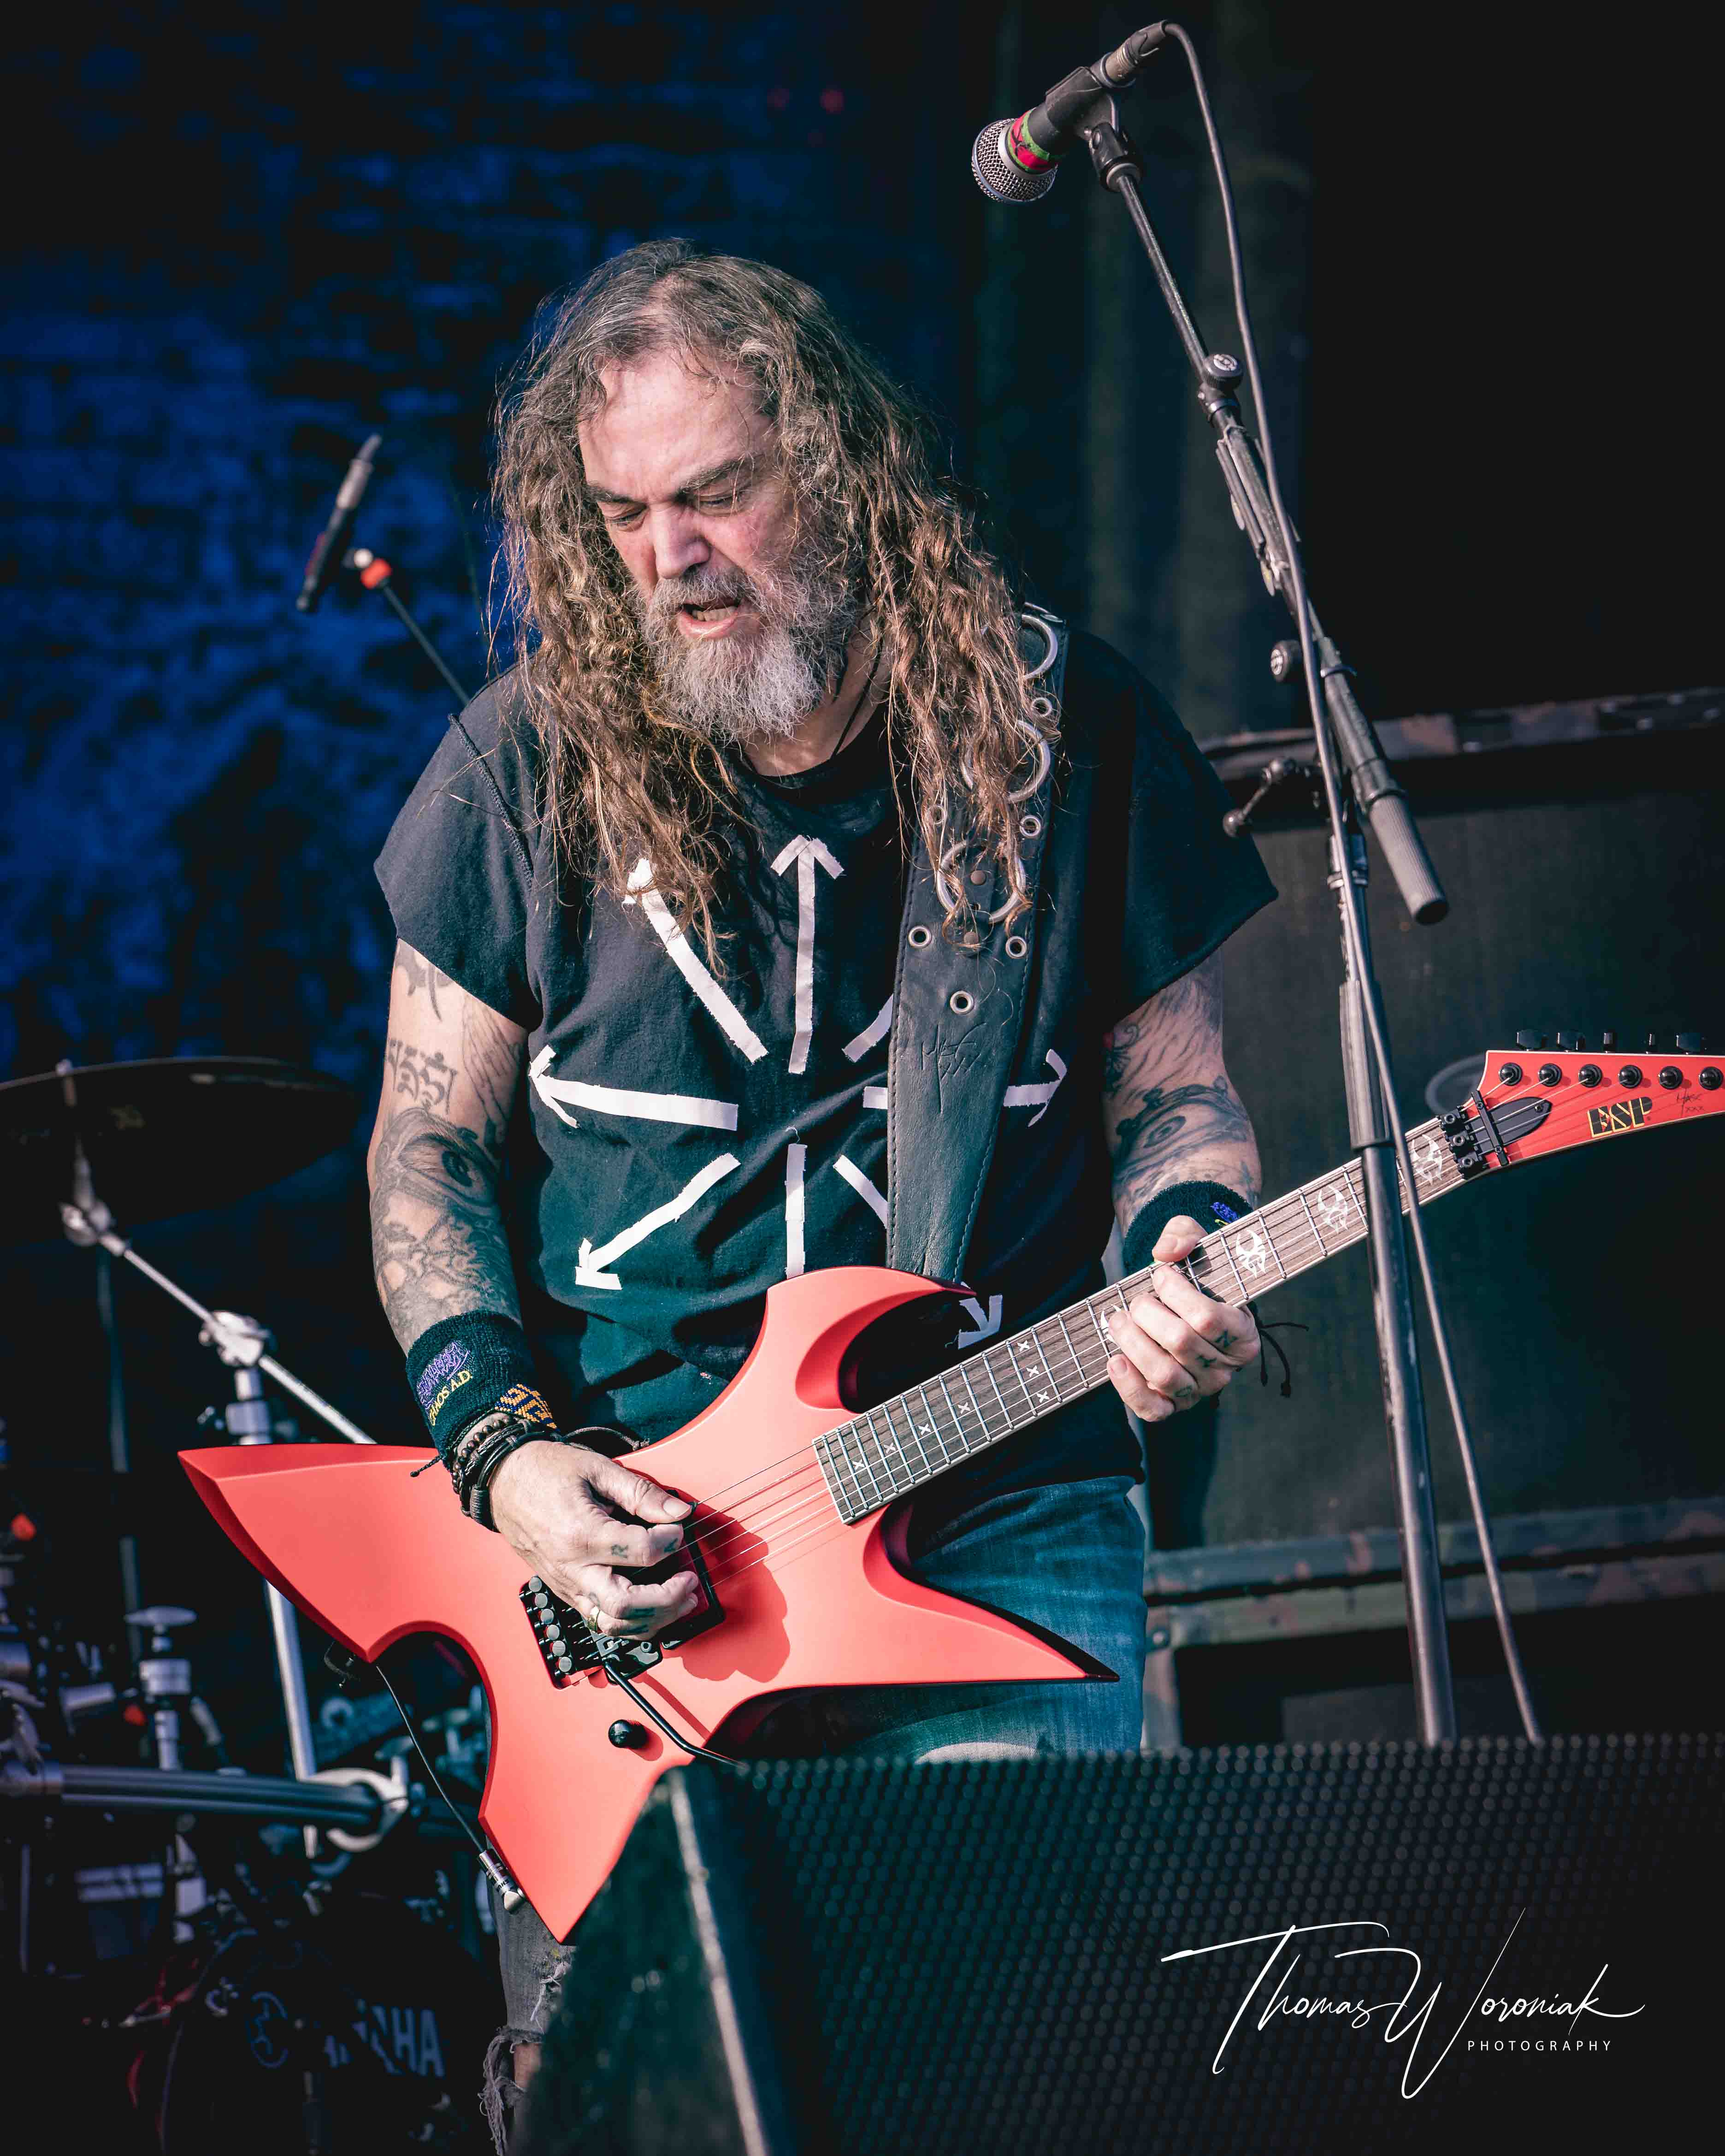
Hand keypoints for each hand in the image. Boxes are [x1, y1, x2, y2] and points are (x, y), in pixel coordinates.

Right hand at [487, 1441, 700, 1640]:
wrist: (502, 1480)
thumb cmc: (546, 1471)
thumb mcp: (597, 1469)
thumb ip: (641, 1493)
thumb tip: (678, 1511)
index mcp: (581, 1534)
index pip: (641, 1552)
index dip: (670, 1541)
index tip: (679, 1529)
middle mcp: (572, 1568)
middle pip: (627, 1606)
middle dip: (668, 1599)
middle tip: (690, 1581)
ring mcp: (566, 1585)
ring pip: (613, 1625)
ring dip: (654, 1620)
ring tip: (682, 1601)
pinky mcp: (564, 1591)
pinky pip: (599, 1620)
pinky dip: (631, 1622)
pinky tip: (654, 1608)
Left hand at [1103, 1214, 1258, 1422]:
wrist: (1180, 1305)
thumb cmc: (1194, 1275)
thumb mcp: (1196, 1244)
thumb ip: (1185, 1235)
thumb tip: (1166, 1252)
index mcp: (1243, 1335)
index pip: (1208, 1319)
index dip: (1176, 1294)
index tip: (1160, 1275)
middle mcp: (1225, 1369)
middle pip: (1180, 1343)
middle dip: (1148, 1314)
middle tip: (1136, 1300)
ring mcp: (1199, 1391)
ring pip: (1164, 1375)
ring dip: (1132, 1342)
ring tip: (1118, 1320)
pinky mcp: (1172, 1407)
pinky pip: (1152, 1410)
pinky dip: (1129, 1387)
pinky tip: (1115, 1359)